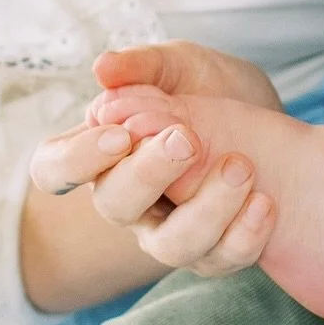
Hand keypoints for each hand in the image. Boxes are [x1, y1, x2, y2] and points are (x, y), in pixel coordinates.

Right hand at [28, 42, 282, 276]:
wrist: (269, 117)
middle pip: (112, 205)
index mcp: (101, 151)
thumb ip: (142, 66)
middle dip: (147, 173)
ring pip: (168, 245)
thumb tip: (102, 68)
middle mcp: (126, 197)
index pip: (54, 169)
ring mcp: (167, 231)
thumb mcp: (179, 64)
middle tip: (186, 139)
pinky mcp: (212, 252)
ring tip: (240, 166)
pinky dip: (243, 234)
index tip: (119, 135)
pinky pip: (220, 259)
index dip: (75, 160)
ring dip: (205, 208)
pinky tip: (263, 201)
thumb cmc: (208, 88)